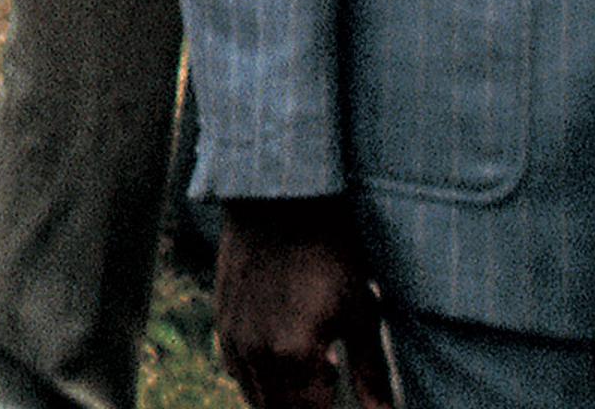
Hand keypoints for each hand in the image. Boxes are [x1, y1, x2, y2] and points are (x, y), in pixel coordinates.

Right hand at [216, 199, 395, 408]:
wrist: (278, 207)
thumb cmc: (330, 258)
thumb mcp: (361, 315)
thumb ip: (371, 374)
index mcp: (296, 356)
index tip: (346, 405)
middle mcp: (258, 354)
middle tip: (330, 397)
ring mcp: (235, 340)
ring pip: (256, 398)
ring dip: (284, 404)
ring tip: (315, 388)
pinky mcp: (223, 323)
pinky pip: (238, 373)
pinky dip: (260, 384)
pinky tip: (284, 370)